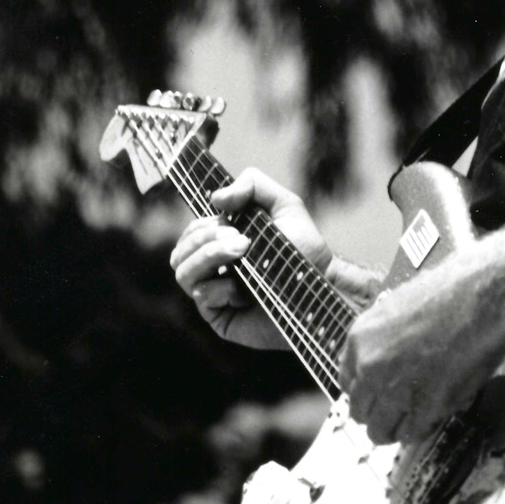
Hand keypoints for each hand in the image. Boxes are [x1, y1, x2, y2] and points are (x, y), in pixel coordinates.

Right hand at [169, 167, 382, 348]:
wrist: (324, 284)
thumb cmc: (305, 247)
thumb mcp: (285, 204)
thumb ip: (253, 185)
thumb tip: (215, 198)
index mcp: (223, 244)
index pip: (191, 233)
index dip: (200, 225)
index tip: (226, 221)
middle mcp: (214, 269)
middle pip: (180, 252)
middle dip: (205, 239)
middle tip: (241, 238)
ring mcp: (216, 294)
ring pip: (183, 272)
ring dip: (208, 256)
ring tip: (241, 251)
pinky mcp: (222, 317)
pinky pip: (202, 297)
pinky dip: (219, 287)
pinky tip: (242, 288)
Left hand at [339, 262, 504, 443]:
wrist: (481, 300)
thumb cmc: (451, 291)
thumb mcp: (400, 307)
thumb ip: (384, 337)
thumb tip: (389, 355)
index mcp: (361, 338)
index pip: (347, 380)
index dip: (365, 389)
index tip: (376, 392)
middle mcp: (370, 367)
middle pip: (359, 409)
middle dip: (378, 410)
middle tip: (397, 408)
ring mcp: (394, 391)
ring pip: (379, 430)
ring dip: (394, 427)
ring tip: (412, 418)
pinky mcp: (422, 409)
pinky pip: (409, 434)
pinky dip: (419, 430)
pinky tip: (431, 416)